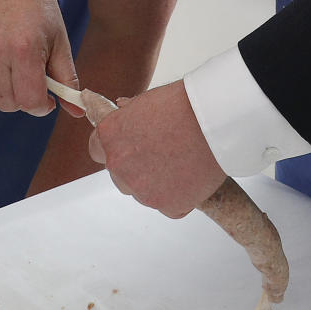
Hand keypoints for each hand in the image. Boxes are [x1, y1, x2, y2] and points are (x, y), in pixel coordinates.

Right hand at [0, 0, 78, 116]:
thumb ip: (67, 79)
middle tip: (33, 74)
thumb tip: (78, 111)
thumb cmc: (39, 6)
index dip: (43, 105)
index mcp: (24, 50)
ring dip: (6, 88)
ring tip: (16, 61)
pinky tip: (0, 56)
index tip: (48, 96)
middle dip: (25, 96)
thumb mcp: (60, 40)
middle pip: (9, 103)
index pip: (30, 102)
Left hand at [88, 80, 225, 217]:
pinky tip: (190, 173)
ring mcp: (142, 190)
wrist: (214, 120)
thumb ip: (127, 119)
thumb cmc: (182, 104)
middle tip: (159, 151)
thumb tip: (118, 114)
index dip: (114, 146)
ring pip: (142, 191)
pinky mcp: (168, 206)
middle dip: (134, 166)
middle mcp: (119, 166)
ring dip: (154, 181)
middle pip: (119, 174)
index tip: (127, 144)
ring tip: (179, 160)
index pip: (96, 149)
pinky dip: (177, 193)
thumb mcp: (145, 103)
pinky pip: (167, 204)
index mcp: (109, 137)